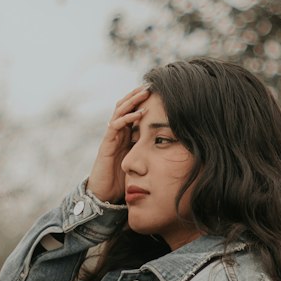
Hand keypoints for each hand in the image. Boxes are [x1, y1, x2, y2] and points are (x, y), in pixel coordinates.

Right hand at [87, 85, 149, 203]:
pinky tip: (138, 114)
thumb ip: (151, 148)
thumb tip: (173, 141)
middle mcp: (118, 132)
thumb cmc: (125, 178)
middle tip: (151, 86)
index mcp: (126, 134)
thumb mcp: (142, 160)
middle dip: (137, 95)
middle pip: (125, 106)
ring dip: (132, 101)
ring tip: (144, 93)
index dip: (143, 100)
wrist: (106, 194)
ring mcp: (111, 137)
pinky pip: (115, 126)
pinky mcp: (107, 144)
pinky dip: (127, 118)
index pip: (133, 111)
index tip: (158, 91)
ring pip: (119, 112)